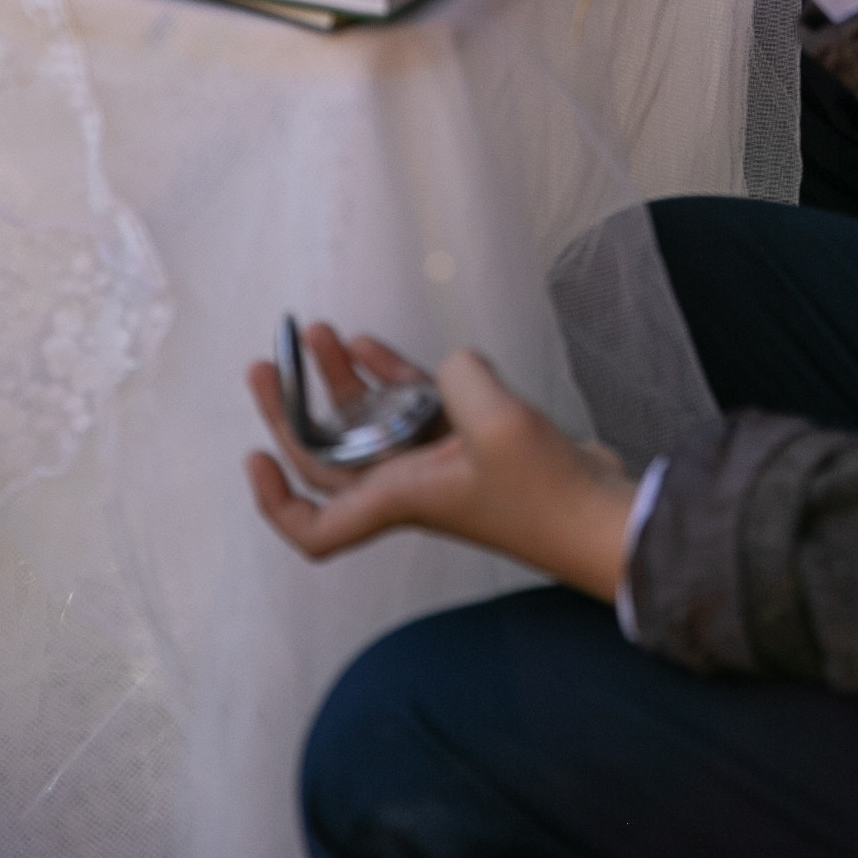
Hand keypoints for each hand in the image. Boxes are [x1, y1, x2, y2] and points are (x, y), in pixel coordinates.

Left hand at [245, 324, 634, 596]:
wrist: (603, 519)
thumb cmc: (545, 490)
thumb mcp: (496, 423)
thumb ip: (456, 377)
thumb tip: (447, 367)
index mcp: (398, 498)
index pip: (316, 525)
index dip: (275, 504)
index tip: (254, 460)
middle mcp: (408, 487)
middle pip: (329, 457)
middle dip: (293, 409)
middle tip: (267, 362)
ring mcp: (440, 467)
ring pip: (371, 425)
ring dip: (342, 383)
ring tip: (318, 332)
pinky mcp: (473, 445)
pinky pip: (416, 408)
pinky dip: (392, 377)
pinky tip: (372, 344)